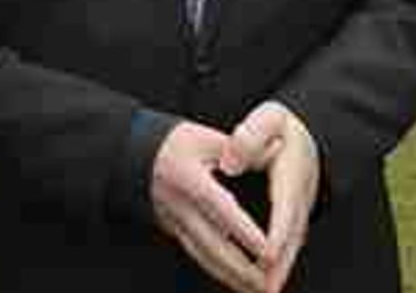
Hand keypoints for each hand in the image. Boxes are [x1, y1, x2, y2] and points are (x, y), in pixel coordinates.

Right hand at [151, 120, 269, 292]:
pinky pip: (199, 256)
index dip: (242, 229)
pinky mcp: (175, 232)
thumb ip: (243, 148)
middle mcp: (179, 205)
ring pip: (204, 256)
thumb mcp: (207, 138)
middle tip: (268, 281)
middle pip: (211, 243)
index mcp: (188, 177)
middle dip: (241, 267)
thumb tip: (279, 149)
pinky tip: (239, 282)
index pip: (218, 206)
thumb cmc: (178, 144)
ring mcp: (174, 222)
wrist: (137, 156)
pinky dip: (220, 272)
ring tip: (259, 289)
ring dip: (232, 276)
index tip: (266, 247)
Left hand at [220, 101, 320, 292]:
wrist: (310, 133)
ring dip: (279, 270)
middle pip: (291, 235)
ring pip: (292, 245)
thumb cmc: (282, 127)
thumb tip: (229, 162)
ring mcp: (301, 210)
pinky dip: (280, 264)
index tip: (269, 254)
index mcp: (292, 173)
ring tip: (263, 292)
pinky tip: (264, 280)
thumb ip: (250, 136)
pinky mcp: (296, 218)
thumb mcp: (269, 119)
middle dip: (279, 264)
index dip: (278, 232)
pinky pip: (289, 244)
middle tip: (265, 287)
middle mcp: (300, 197)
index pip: (286, 206)